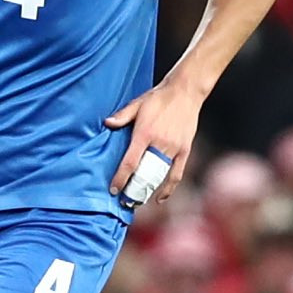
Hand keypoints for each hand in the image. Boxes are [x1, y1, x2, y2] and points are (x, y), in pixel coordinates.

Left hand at [105, 79, 205, 203]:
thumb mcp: (137, 103)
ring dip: (148, 190)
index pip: (130, 162)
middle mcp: (160, 143)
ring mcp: (174, 148)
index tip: (113, 190)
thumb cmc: (158, 97)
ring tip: (137, 200)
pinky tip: (160, 198)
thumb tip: (107, 123)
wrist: (185, 91)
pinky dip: (169, 188)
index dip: (121, 178)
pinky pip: (176, 174)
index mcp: (145, 133)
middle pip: (145, 173)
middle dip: (133, 189)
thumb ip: (122, 115)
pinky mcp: (185, 150)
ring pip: (159, 175)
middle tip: (123, 201)